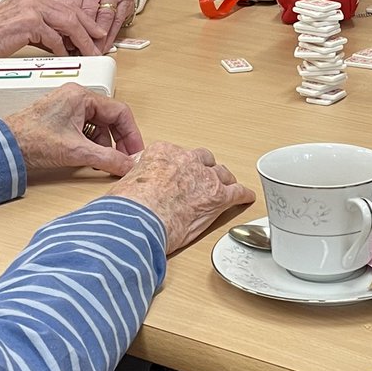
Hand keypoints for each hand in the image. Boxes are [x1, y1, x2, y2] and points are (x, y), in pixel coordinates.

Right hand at [0, 0, 105, 57]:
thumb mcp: (24, 27)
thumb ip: (44, 29)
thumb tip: (65, 42)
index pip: (67, 5)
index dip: (85, 19)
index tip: (95, 31)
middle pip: (72, 12)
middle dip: (89, 28)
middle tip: (101, 41)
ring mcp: (31, 8)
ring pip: (68, 23)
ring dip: (82, 40)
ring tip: (90, 52)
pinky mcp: (29, 22)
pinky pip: (54, 37)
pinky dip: (63, 49)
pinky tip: (67, 57)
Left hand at [3, 83, 143, 175]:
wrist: (2, 147)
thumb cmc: (30, 140)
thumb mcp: (76, 151)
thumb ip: (108, 158)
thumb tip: (128, 165)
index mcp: (81, 96)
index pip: (120, 112)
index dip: (131, 134)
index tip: (135, 152)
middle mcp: (76, 97)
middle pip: (111, 118)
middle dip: (118, 141)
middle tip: (124, 159)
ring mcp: (68, 108)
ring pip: (99, 126)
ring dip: (104, 145)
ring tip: (102, 161)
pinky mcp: (61, 119)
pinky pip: (86, 129)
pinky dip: (91, 144)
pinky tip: (89, 157)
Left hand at [63, 0, 136, 52]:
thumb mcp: (78, 1)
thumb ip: (71, 16)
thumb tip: (63, 40)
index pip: (73, 5)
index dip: (71, 26)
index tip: (69, 43)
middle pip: (89, 11)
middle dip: (86, 34)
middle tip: (82, 50)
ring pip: (105, 16)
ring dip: (100, 37)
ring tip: (94, 50)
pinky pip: (118, 20)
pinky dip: (111, 35)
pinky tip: (106, 45)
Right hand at [108, 143, 255, 254]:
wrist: (139, 219)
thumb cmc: (128, 206)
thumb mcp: (125, 182)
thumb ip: (136, 179)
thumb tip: (130, 186)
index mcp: (163, 152)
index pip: (176, 155)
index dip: (180, 168)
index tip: (178, 175)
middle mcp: (186, 160)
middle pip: (202, 161)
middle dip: (203, 171)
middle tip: (202, 181)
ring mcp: (205, 177)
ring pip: (221, 174)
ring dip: (223, 181)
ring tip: (225, 187)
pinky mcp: (218, 196)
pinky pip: (237, 192)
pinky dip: (243, 195)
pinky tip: (246, 197)